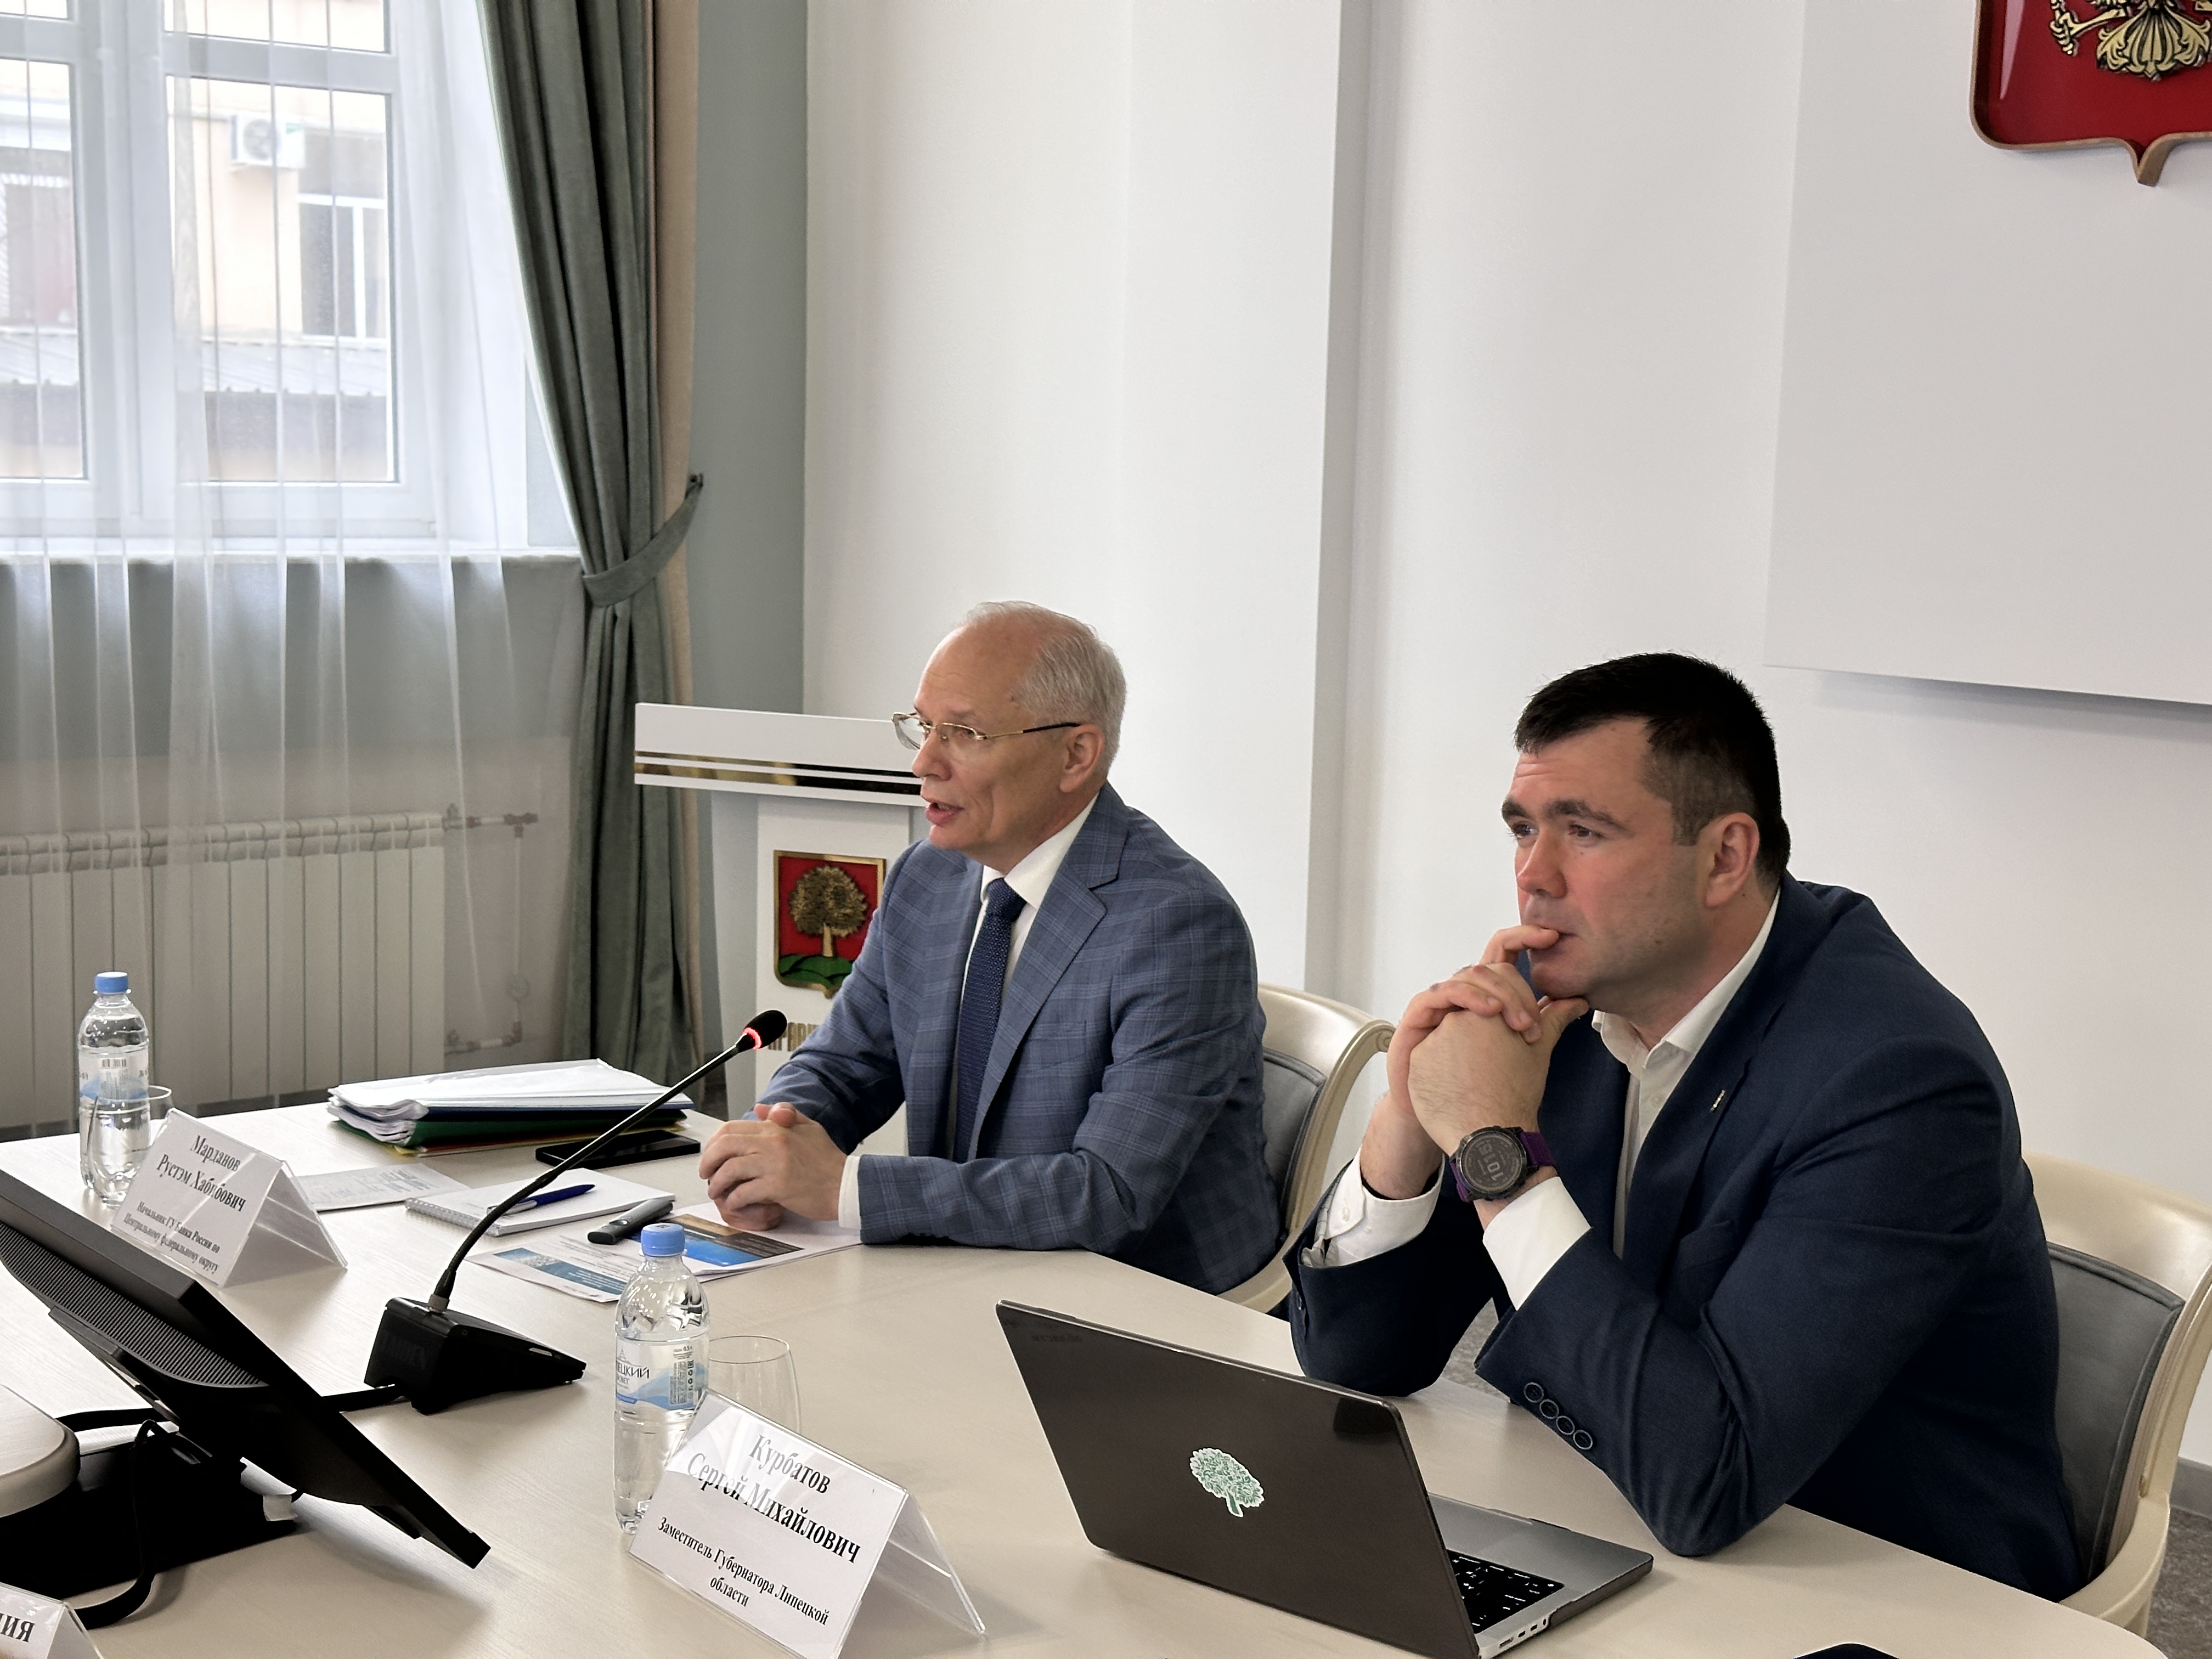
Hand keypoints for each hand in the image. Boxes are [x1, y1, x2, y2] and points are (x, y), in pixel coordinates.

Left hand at [698, 1102, 846, 1225]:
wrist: (846, 1184)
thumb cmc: (828, 1160)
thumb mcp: (809, 1128)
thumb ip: (784, 1115)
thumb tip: (758, 1108)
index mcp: (777, 1128)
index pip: (732, 1128)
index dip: (715, 1143)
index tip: (712, 1155)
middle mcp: (773, 1143)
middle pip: (725, 1146)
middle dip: (709, 1161)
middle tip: (706, 1174)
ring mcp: (774, 1165)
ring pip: (730, 1170)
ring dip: (718, 1184)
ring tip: (717, 1191)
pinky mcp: (777, 1187)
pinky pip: (743, 1192)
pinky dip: (734, 1200)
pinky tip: (735, 1203)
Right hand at [1356, 927, 1569, 1198]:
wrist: (1445, 1122)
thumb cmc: (1478, 1087)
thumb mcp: (1523, 1049)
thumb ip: (1547, 1021)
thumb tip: (1580, 999)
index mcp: (1486, 996)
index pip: (1503, 955)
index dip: (1525, 938)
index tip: (1552, 936)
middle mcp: (1462, 995)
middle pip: (1488, 965)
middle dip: (1516, 986)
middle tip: (1534, 1021)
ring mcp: (1439, 1004)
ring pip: (1466, 976)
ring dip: (1496, 993)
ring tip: (1518, 1022)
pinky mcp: (1419, 1018)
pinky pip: (1439, 993)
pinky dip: (1467, 997)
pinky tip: (1488, 1012)